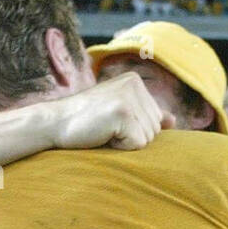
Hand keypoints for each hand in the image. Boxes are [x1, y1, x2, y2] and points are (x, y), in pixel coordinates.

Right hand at [49, 72, 175, 150]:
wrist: (54, 123)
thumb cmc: (85, 122)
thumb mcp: (119, 113)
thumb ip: (146, 114)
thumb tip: (173, 120)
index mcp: (135, 81)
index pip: (156, 120)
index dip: (134, 130)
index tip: (110, 123)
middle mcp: (134, 84)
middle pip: (155, 130)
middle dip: (132, 137)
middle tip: (105, 128)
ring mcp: (129, 97)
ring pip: (148, 138)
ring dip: (125, 142)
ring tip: (103, 131)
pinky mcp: (123, 112)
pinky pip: (137, 144)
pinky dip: (120, 147)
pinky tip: (102, 135)